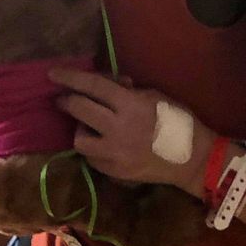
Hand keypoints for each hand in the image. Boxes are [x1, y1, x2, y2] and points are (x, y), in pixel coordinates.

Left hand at [50, 68, 213, 195]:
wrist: (192, 159)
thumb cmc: (178, 121)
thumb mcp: (156, 96)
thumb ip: (129, 91)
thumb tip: (109, 86)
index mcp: (130, 105)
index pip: (93, 86)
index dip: (70, 78)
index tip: (53, 73)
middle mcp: (117, 129)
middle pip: (79, 110)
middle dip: (67, 101)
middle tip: (64, 99)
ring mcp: (113, 153)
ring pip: (79, 139)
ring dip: (82, 129)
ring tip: (91, 127)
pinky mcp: (113, 172)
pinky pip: (92, 157)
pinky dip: (94, 148)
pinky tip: (105, 144)